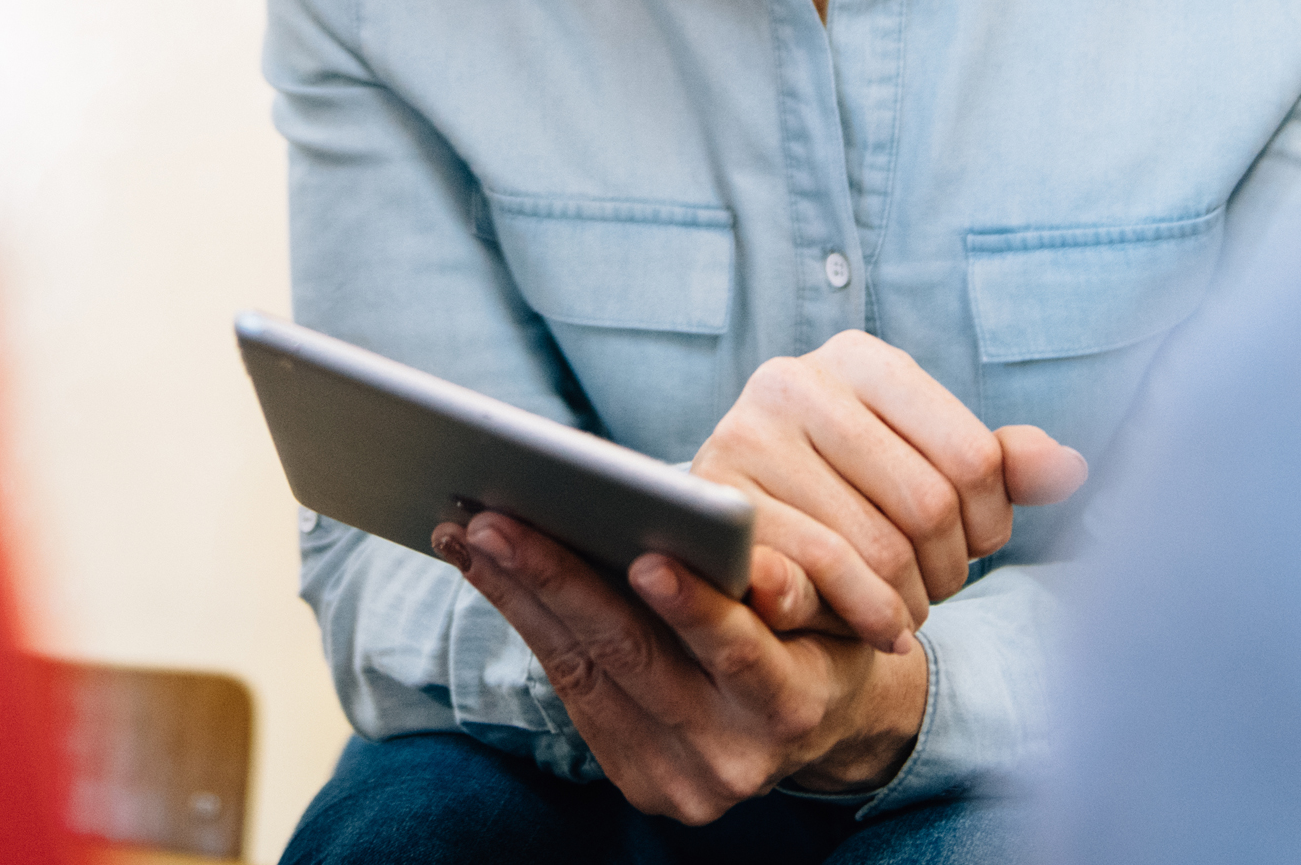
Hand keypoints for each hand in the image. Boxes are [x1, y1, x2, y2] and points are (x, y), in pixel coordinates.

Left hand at [439, 512, 926, 820]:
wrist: (817, 725)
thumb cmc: (820, 636)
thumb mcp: (832, 608)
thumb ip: (787, 584)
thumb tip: (745, 549)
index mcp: (791, 706)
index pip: (737, 652)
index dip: (692, 607)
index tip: (646, 557)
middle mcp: (732, 756)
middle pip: (631, 657)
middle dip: (558, 580)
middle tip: (495, 520)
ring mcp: (677, 778)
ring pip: (584, 671)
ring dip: (518, 595)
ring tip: (468, 532)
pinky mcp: (636, 780)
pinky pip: (572, 690)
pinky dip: (528, 624)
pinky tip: (491, 572)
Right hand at [689, 331, 1090, 648]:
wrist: (741, 533)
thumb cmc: (849, 495)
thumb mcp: (926, 467)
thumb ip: (1000, 465)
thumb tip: (1069, 468)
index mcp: (860, 359)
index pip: (974, 457)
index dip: (991, 525)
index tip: (973, 548)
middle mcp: (795, 381)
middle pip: (929, 505)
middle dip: (947, 570)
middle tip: (935, 591)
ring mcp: (745, 437)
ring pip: (878, 547)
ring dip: (908, 602)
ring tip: (904, 610)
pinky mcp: (716, 506)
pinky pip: (820, 575)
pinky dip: (865, 616)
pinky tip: (876, 628)